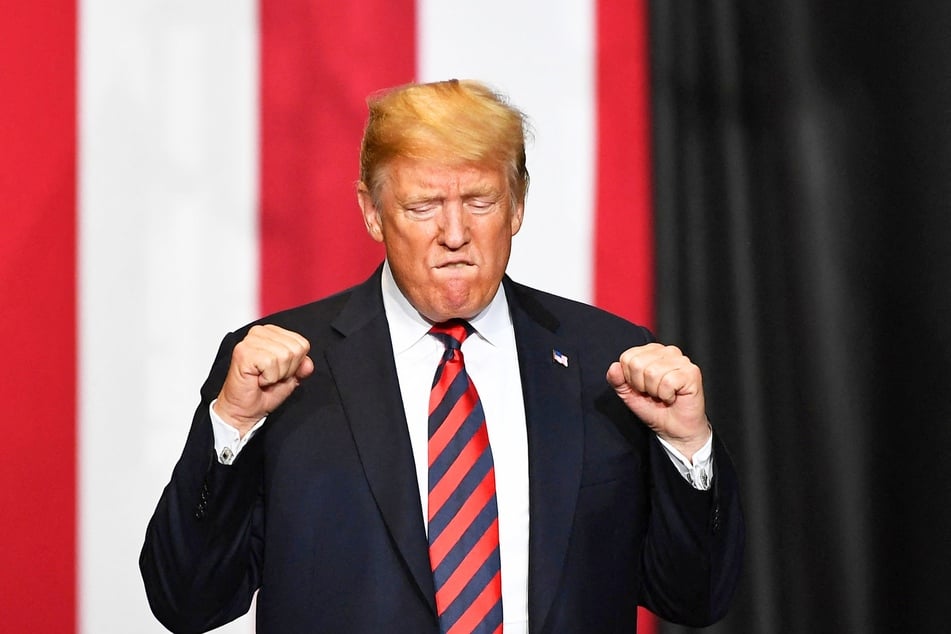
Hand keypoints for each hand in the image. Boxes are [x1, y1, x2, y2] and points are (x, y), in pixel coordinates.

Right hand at [214, 324, 313, 435]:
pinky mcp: (243, 352)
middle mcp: (260, 332)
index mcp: (272, 333)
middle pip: (295, 349)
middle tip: (270, 376)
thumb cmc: (262, 393)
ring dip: (277, 375)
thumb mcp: (290, 378)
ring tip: (263, 378)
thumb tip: (308, 363)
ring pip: (284, 355)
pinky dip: (268, 378)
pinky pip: (271, 363)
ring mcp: (250, 341)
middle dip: (287, 370)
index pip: (302, 343)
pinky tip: (257, 379)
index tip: (279, 372)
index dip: (295, 364)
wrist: (243, 410)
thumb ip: (302, 367)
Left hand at [606, 343, 710, 459]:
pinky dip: (666, 395)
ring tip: (663, 395)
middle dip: (641, 385)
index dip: (630, 378)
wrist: (674, 429)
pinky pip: (668, 382)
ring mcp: (681, 360)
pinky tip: (673, 397)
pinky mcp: (692, 372)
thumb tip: (614, 367)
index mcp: (651, 351)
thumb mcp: (628, 394)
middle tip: (653, 393)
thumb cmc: (654, 409)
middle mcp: (667, 351)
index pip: (627, 357)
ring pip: (652, 372)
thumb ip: (617, 380)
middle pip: (637, 364)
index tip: (641, 388)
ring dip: (655, 391)